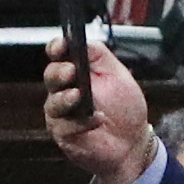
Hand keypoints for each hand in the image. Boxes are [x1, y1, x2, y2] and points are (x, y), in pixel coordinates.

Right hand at [45, 32, 154, 183]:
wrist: (132, 142)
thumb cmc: (124, 108)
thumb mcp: (117, 75)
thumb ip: (99, 55)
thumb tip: (82, 41)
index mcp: (76, 72)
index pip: (58, 55)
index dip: (56, 48)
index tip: (61, 46)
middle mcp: (64, 90)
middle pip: (50, 76)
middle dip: (59, 72)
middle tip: (72, 72)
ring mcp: (61, 114)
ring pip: (52, 102)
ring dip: (65, 98)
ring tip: (79, 96)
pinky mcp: (63, 134)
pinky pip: (63, 126)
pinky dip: (81, 122)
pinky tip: (96, 120)